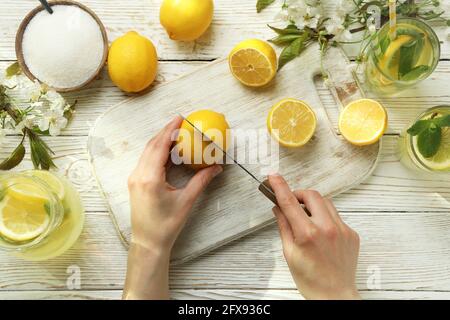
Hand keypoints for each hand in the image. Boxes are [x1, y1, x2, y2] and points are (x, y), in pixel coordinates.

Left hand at [123, 116, 222, 299]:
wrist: (148, 242)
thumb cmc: (166, 225)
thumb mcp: (186, 201)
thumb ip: (201, 181)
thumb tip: (216, 167)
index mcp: (150, 178)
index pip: (159, 146)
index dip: (169, 130)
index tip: (180, 119)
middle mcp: (139, 175)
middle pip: (151, 145)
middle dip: (165, 132)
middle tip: (180, 122)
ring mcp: (134, 178)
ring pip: (147, 152)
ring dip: (160, 140)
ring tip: (176, 133)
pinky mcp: (135, 182)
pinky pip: (146, 160)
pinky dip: (156, 151)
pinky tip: (168, 150)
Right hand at [268, 175, 360, 299]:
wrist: (334, 295)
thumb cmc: (310, 280)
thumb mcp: (289, 253)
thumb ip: (284, 227)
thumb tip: (278, 209)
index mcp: (308, 234)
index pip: (290, 202)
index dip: (280, 187)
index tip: (273, 177)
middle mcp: (327, 228)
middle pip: (312, 195)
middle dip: (299, 194)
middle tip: (291, 202)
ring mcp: (342, 230)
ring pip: (326, 202)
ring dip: (313, 204)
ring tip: (306, 217)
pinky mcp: (352, 233)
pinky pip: (337, 216)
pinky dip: (325, 217)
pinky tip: (320, 231)